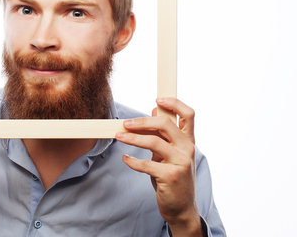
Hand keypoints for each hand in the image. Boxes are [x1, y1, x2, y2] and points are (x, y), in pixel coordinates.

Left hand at [116, 98, 202, 236]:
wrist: (182, 208)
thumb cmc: (173, 176)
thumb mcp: (170, 153)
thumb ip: (164, 134)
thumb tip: (154, 110)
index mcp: (188, 141)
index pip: (188, 115)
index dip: (174, 103)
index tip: (157, 99)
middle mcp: (188, 149)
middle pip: (166, 124)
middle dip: (142, 121)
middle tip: (125, 123)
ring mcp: (181, 163)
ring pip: (154, 142)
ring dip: (132, 138)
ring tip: (118, 136)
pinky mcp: (170, 176)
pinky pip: (147, 164)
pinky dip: (133, 161)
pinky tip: (125, 159)